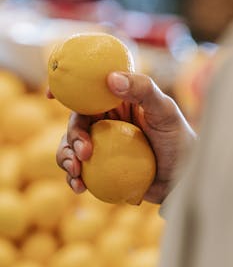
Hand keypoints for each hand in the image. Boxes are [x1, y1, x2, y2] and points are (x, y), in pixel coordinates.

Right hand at [55, 72, 195, 203]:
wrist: (181, 178)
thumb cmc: (178, 140)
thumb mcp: (165, 112)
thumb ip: (143, 90)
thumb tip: (110, 79)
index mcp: (116, 104)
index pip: (87, 94)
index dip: (65, 91)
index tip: (50, 94)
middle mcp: (105, 124)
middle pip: (75, 124)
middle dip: (72, 137)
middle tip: (84, 153)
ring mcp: (101, 147)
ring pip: (70, 148)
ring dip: (65, 159)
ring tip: (76, 173)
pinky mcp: (100, 169)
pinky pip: (79, 171)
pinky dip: (73, 178)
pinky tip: (79, 187)